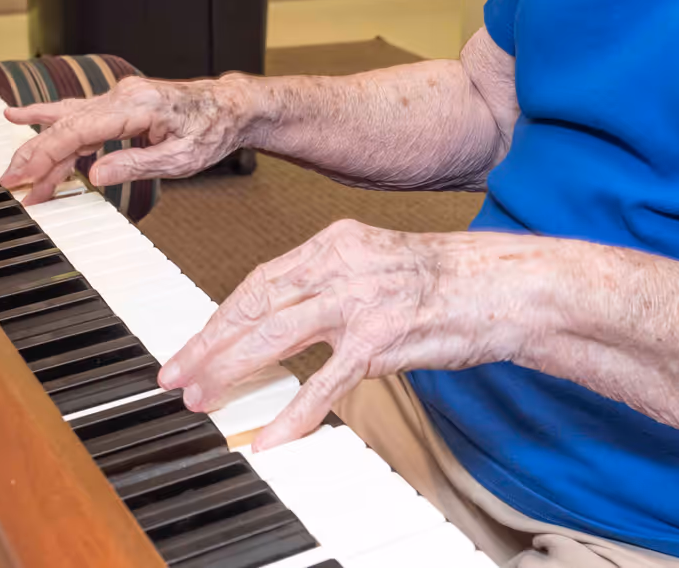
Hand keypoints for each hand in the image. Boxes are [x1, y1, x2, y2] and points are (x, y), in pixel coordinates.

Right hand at [0, 75, 244, 202]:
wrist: (230, 107)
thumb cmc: (212, 130)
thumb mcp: (182, 158)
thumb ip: (136, 164)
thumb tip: (94, 175)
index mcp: (137, 106)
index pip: (78, 130)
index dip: (45, 154)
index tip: (22, 176)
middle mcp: (122, 95)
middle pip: (66, 126)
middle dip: (34, 156)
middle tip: (9, 183)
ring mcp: (118, 97)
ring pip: (68, 122)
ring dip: (42, 148)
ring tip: (15, 172)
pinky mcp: (118, 104)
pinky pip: (78, 115)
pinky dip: (49, 119)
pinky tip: (20, 115)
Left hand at [159, 221, 529, 449]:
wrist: (503, 284)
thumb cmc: (447, 280)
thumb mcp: (377, 264)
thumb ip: (330, 285)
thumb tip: (283, 318)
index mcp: (336, 242)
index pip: (260, 279)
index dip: (220, 315)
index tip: (193, 343)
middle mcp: (342, 264)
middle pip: (256, 304)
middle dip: (208, 344)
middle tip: (176, 375)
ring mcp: (361, 300)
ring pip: (276, 335)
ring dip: (232, 371)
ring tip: (204, 399)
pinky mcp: (383, 338)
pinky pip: (326, 382)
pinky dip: (294, 413)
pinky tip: (272, 437)